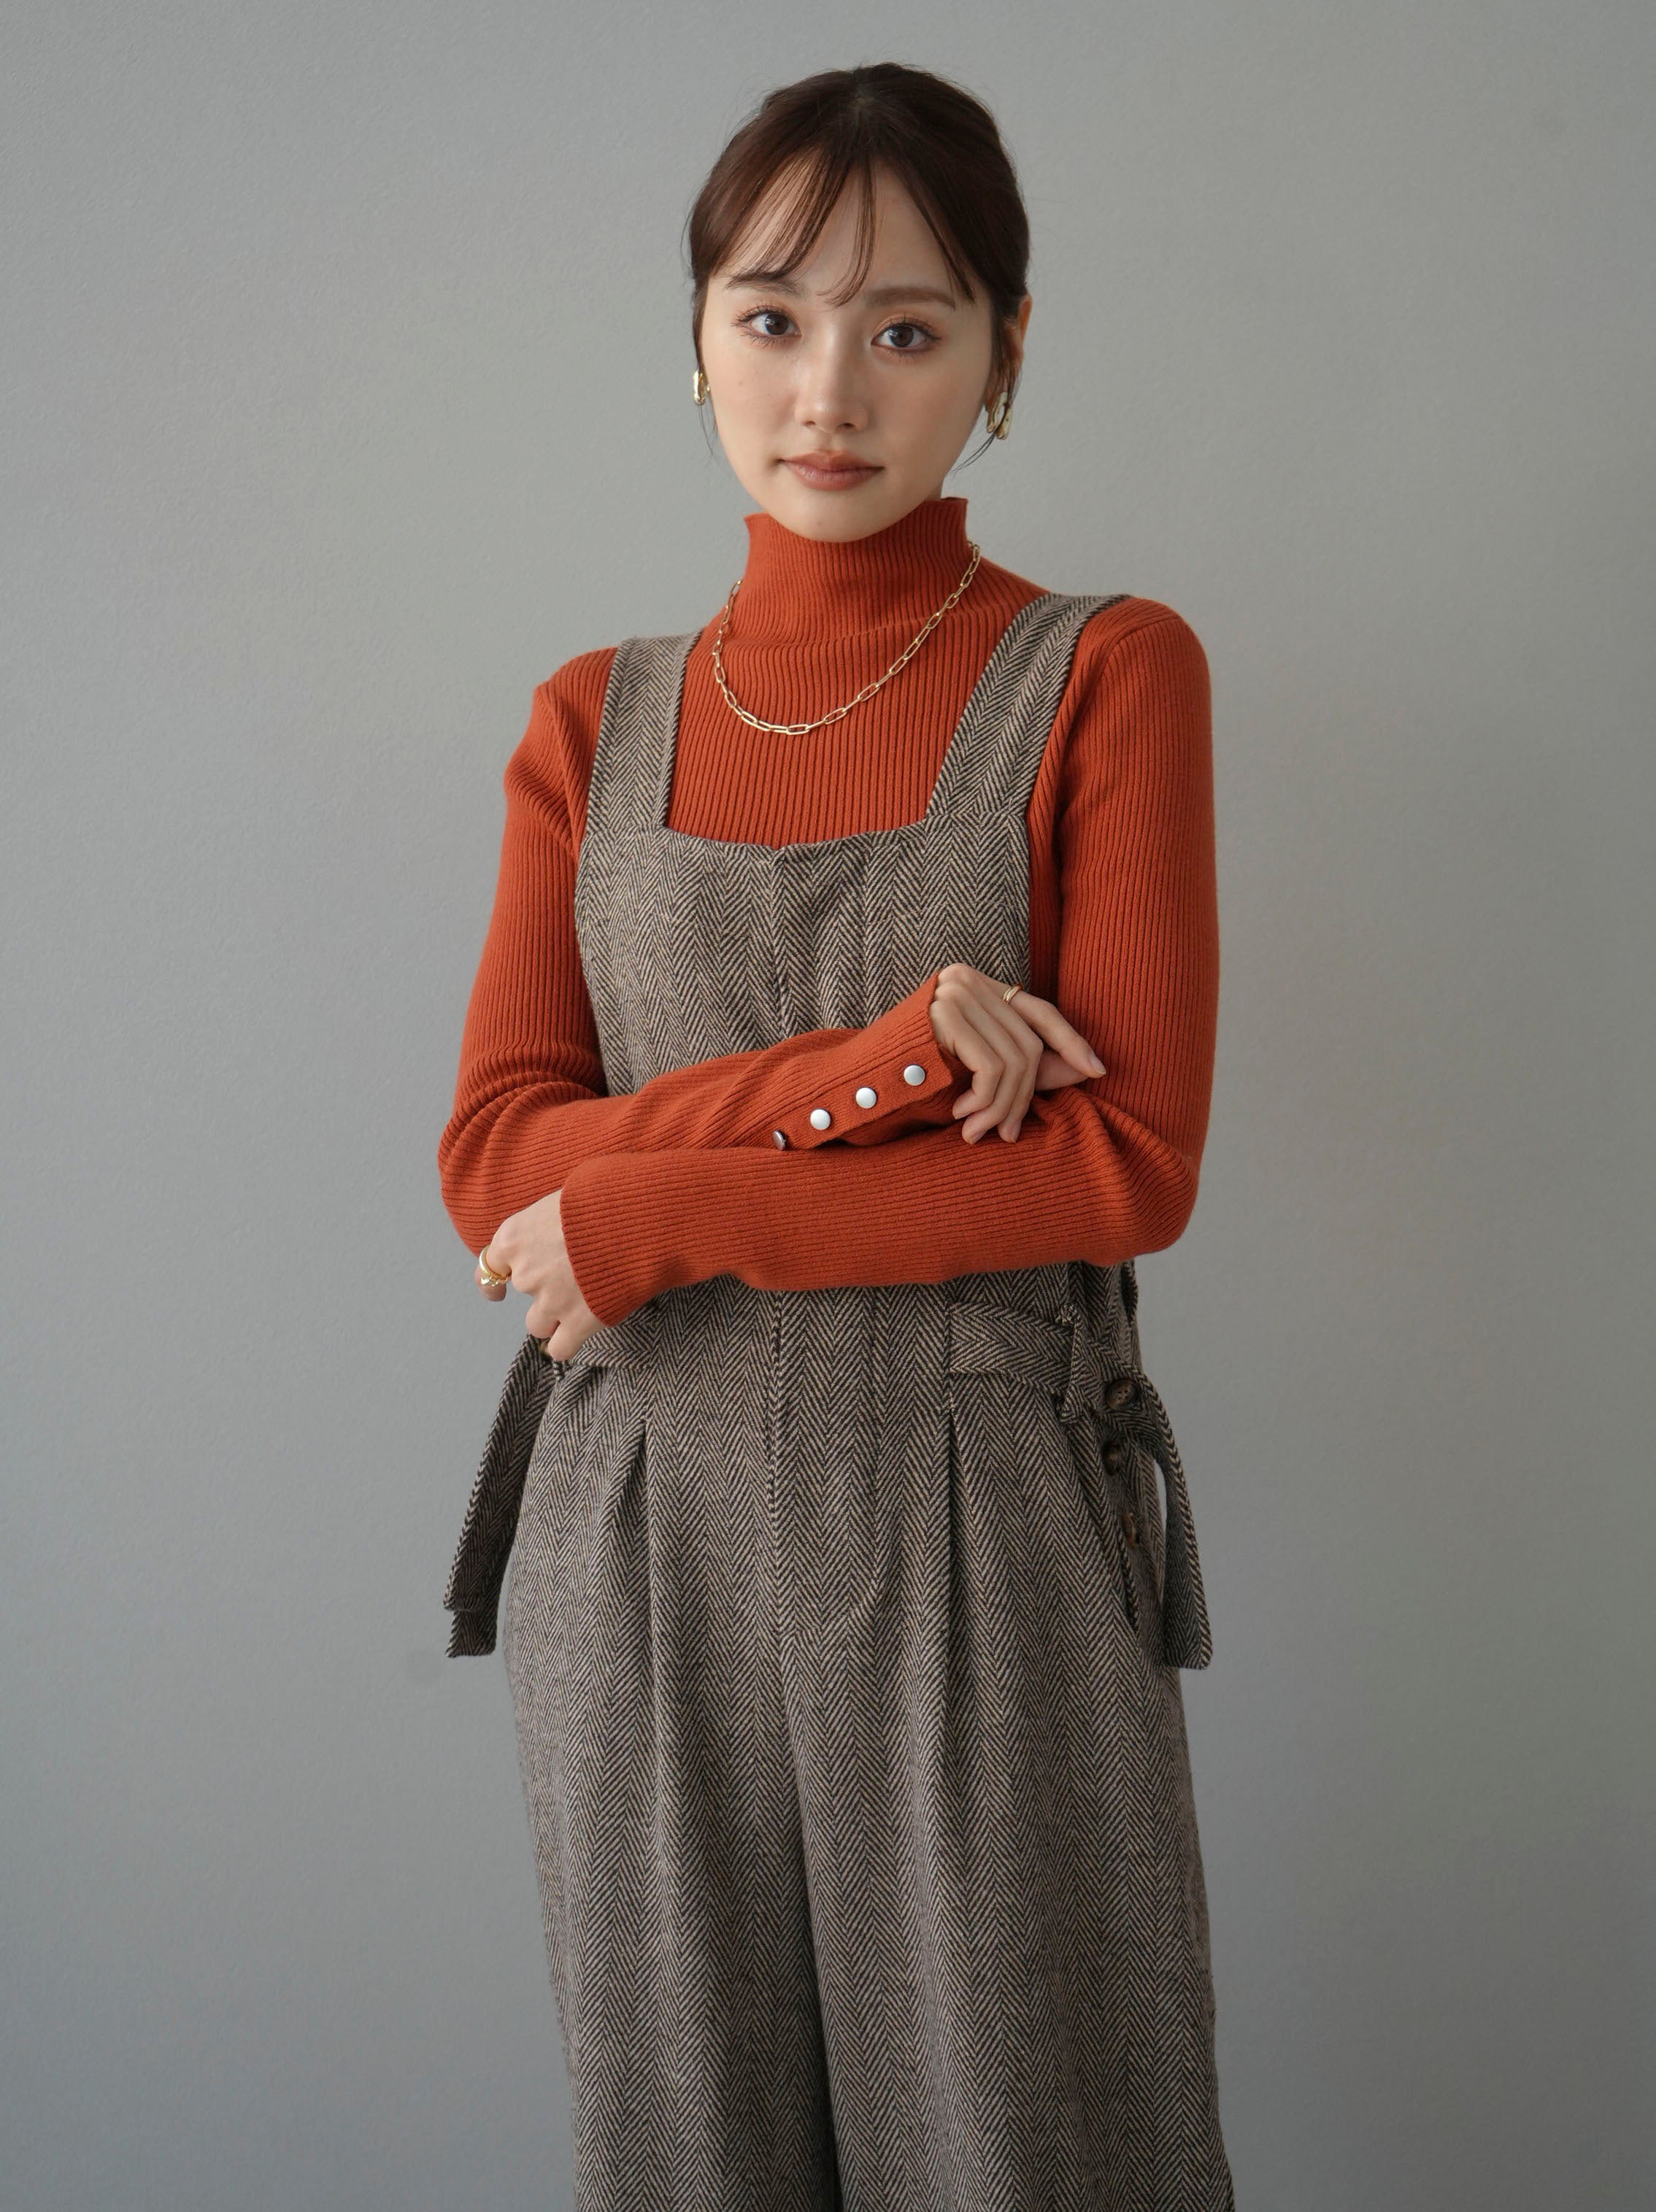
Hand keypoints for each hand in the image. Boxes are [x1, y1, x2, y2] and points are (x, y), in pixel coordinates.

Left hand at [475, 1189, 602, 1359]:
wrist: (638, 1219)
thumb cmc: (605, 1197)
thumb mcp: (562, 1198)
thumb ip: (545, 1224)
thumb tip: (552, 1229)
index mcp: (515, 1237)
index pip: (489, 1268)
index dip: (493, 1283)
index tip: (497, 1291)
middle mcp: (526, 1272)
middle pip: (525, 1292)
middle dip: (545, 1287)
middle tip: (576, 1272)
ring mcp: (550, 1301)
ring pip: (538, 1325)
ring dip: (555, 1316)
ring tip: (583, 1299)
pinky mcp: (578, 1323)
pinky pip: (560, 1349)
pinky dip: (568, 1342)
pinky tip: (581, 1331)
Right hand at [929, 964, 1107, 1143]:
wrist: (855, 1080)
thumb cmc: (915, 1077)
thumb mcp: (976, 1069)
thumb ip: (1024, 1064)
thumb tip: (1085, 1069)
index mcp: (979, 984)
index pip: (1040, 1011)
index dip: (1071, 1041)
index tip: (1097, 1070)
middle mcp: (969, 980)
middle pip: (1029, 1043)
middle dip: (1024, 1097)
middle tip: (1008, 1134)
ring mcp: (955, 994)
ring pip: (1014, 1060)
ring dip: (1002, 1107)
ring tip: (979, 1131)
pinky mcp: (944, 1015)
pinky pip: (991, 1067)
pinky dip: (985, 1101)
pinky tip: (961, 1116)